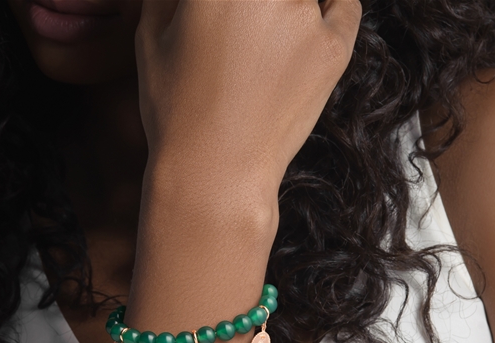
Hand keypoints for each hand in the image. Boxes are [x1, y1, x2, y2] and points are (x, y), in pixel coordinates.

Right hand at [136, 0, 361, 201]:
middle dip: (258, 4)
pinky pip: (344, 5)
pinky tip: (309, 20)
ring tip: (270, 34)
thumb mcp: (150, 36)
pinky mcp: (334, 49)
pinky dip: (329, 4)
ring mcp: (305, 14)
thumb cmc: (176, 110)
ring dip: (290, 5)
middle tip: (248, 24)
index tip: (228, 9)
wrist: (215, 173)